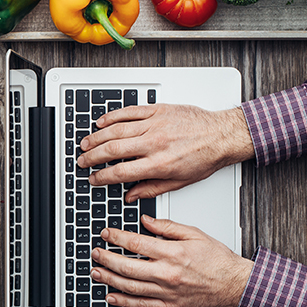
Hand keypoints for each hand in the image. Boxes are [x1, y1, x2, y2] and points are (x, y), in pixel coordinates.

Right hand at [78, 104, 253, 201]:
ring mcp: (155, 124)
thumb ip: (151, 189)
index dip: (101, 177)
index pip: (120, 172)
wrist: (223, 135)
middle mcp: (155, 143)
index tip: (93, 178)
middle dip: (92, 157)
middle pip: (112, 150)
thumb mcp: (180, 182)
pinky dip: (112, 116)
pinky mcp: (158, 110)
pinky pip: (129, 112)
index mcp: (160, 164)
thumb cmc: (206, 158)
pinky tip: (102, 122)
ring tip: (86, 144)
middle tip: (82, 161)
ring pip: (116, 130)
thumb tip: (131, 196)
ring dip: (96, 137)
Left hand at [91, 216, 252, 306]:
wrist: (236, 285)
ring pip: (130, 287)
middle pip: (128, 266)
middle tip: (95, 252)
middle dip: (107, 259)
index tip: (106, 233)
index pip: (137, 243)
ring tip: (96, 272)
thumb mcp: (195, 235)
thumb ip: (168, 227)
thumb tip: (146, 220)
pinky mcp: (169, 306)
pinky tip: (111, 296)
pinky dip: (124, 302)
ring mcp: (167, 292)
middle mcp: (168, 274)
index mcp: (173, 254)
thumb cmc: (218, 261)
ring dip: (109, 279)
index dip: (117, 237)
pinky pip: (142, 305)